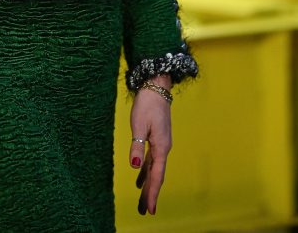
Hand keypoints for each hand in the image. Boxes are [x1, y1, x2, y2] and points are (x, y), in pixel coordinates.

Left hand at [129, 77, 171, 215]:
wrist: (156, 87)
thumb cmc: (147, 104)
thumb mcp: (139, 125)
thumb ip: (137, 146)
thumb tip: (134, 167)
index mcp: (161, 147)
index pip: (157, 175)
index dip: (153, 193)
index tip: (150, 209)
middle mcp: (164, 148)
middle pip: (157, 175)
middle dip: (151, 193)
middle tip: (144, 211)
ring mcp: (161, 143)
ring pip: (155, 169)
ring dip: (148, 184)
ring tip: (142, 200)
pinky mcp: (157, 138)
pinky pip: (152, 160)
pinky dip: (146, 171)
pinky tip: (140, 178)